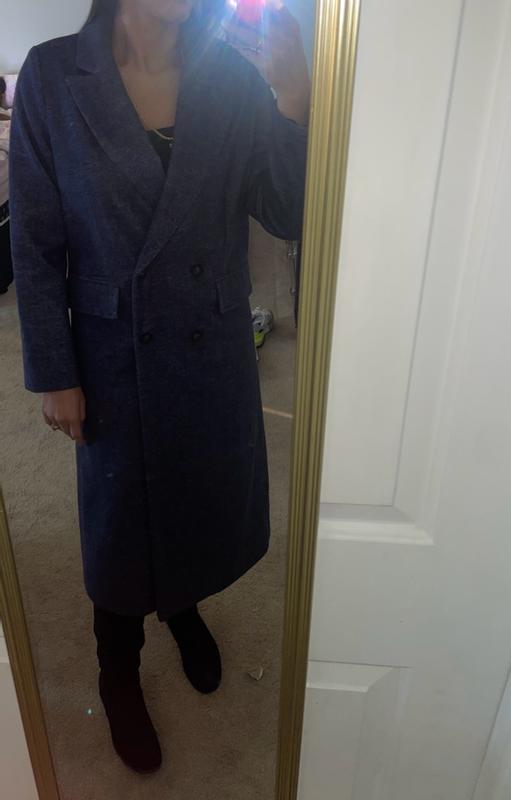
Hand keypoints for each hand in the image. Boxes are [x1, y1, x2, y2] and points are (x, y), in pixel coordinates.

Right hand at [43, 387, 86, 445]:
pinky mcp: (45, 412)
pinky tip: (58, 419)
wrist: (57, 380)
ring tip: (67, 422)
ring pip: (58, 428)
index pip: (77, 435)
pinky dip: (54, 423)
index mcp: (72, 418)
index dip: (80, 440)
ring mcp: (52, 417)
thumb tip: (80, 424)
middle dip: (72, 433)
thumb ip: (81, 415)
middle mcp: (61, 420)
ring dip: (63, 427)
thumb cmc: (73, 389)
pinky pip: (50, 423)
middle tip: (76, 430)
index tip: (82, 442)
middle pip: (67, 433)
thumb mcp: (82, 402)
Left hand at [222, 1, 310, 124]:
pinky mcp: (264, 65)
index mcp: (292, 29)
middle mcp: (283, 39)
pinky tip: (230, 41)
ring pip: (250, 36)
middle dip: (243, 12)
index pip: (279, 10)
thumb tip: (266, 5)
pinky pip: (247, 53)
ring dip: (234, 29)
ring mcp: (273, 52)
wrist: (295, 84)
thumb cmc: (293, 57)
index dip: (267, 4)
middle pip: (260, 21)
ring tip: (224, 23)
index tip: (257, 0)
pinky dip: (238, 46)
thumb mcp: (293, 37)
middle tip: (229, 6)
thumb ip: (283, 21)